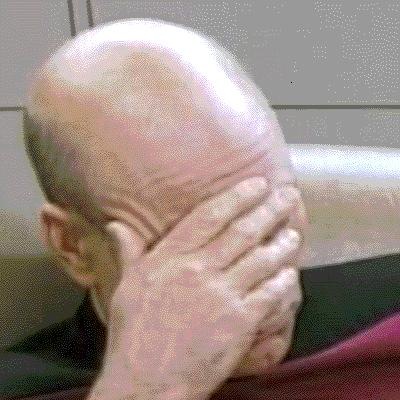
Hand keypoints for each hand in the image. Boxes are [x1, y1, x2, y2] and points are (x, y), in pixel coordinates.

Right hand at [92, 177, 302, 399]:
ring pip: (261, 259)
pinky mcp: (239, 322)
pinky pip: (269, 294)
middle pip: (243, 232)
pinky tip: (291, 274)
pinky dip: (283, 282)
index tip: (257, 184)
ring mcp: (222, 295)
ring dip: (282, 244)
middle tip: (289, 197)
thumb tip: (116, 225)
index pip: (211, 216)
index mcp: (171, 257)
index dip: (237, 196)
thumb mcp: (126, 286)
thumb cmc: (134, 333)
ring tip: (294, 233)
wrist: (146, 381)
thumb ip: (128, 252)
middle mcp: (199, 269)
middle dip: (270, 210)